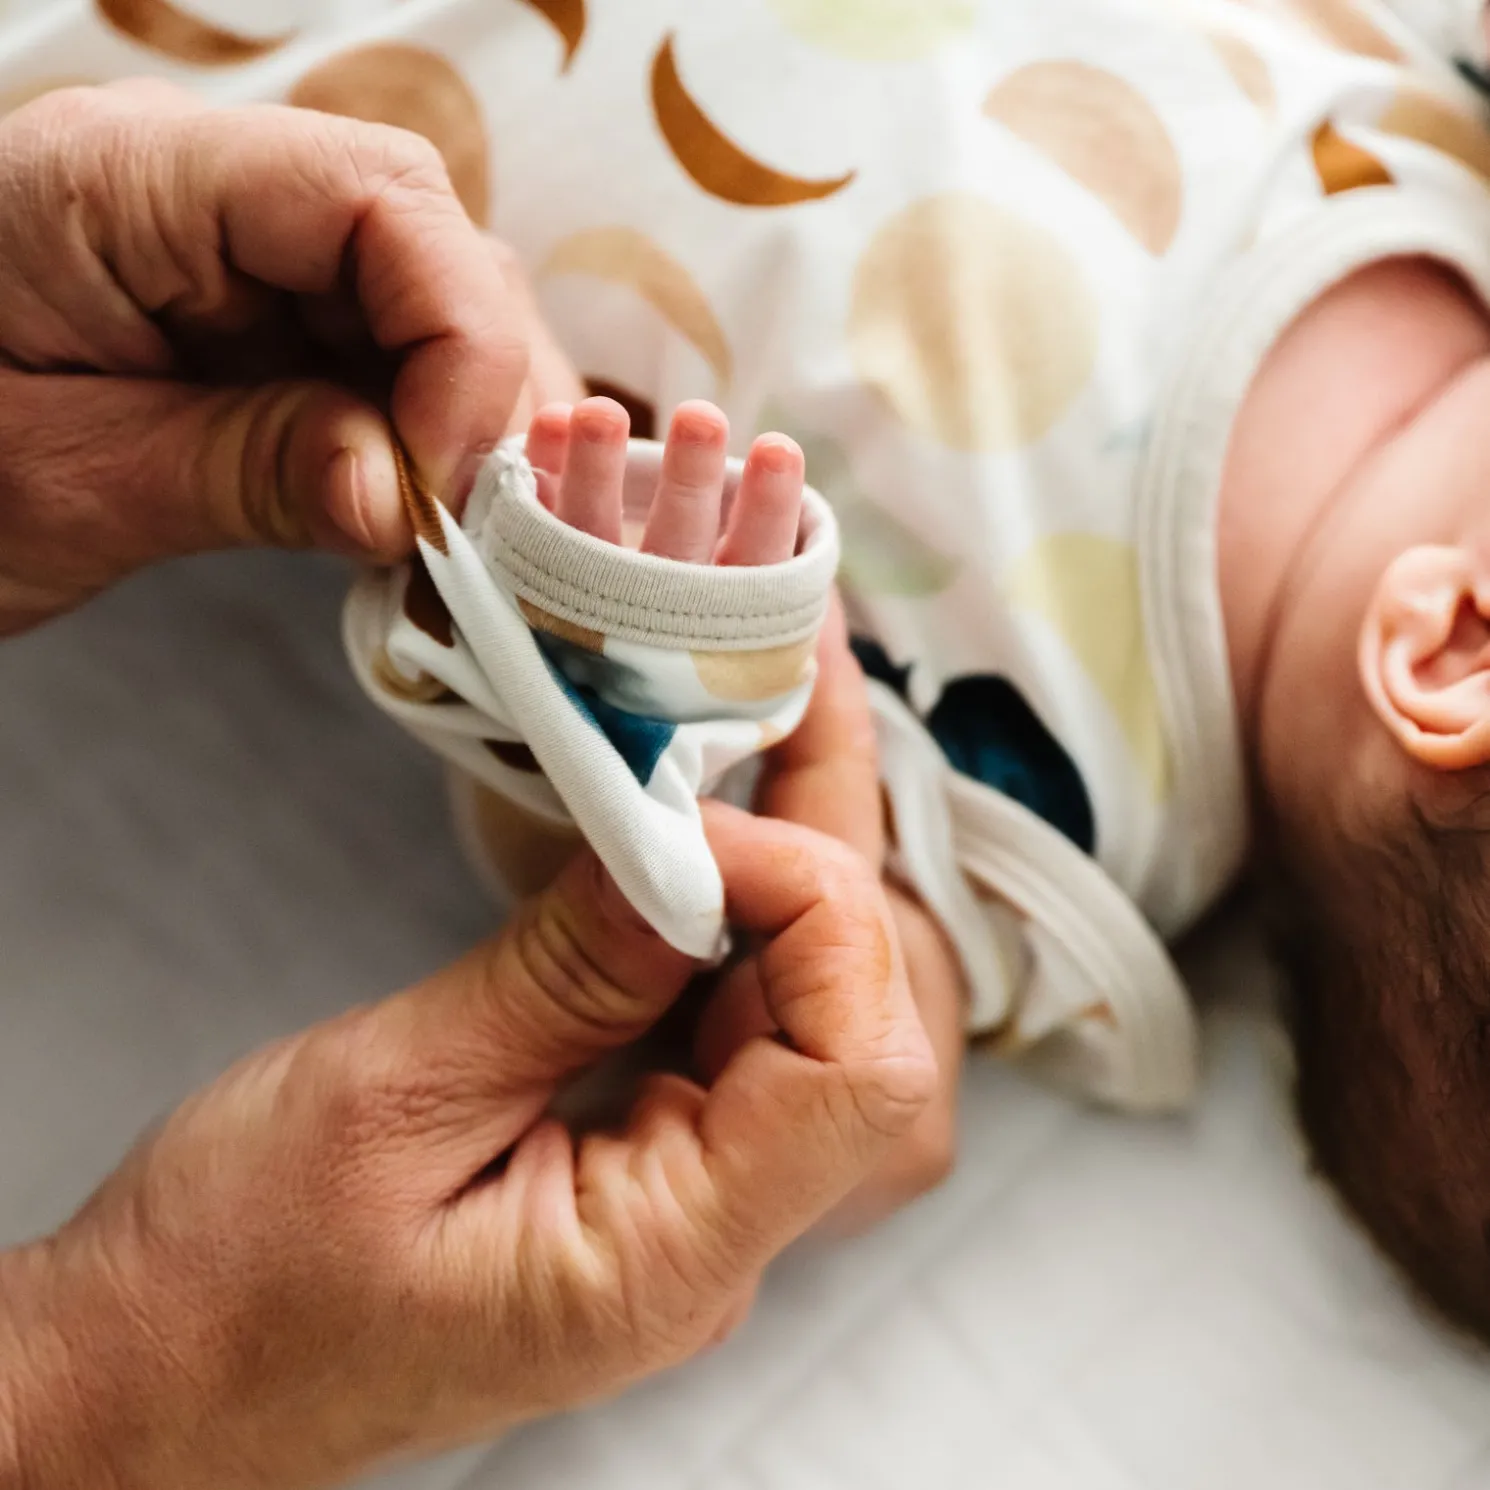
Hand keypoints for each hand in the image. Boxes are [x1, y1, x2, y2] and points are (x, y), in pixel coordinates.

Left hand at [0, 80, 561, 633]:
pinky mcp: (253, 328)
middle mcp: (203, 196)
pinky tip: (412, 511)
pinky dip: (419, 441)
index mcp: (131, 179)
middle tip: (469, 524)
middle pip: (424, 244)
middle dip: (474, 386)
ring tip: (448, 531)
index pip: (377, 197)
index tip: (444, 480)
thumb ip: (242, 473)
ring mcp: (236, 261)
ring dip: (459, 421)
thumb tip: (403, 498)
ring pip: (423, 307)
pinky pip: (379, 362)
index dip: (455, 337)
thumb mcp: (57, 483)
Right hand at [0, 807, 933, 1488]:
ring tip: (761, 735)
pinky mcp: (647, 1166)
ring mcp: (688, 1203)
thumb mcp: (391, 1097)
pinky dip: (735, 920)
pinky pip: (742, 1029)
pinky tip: (692, 837)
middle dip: (836, 851)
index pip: (861, 1071)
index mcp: (669, 1259)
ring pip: (819, 1016)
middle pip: (867, 1029)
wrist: (160, 1376)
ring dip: (796, 874)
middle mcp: (712, 1239)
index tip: (703, 817)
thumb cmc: (231, 1283)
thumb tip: (688, 854)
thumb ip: (565, 975)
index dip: (819, 909)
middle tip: (793, 700)